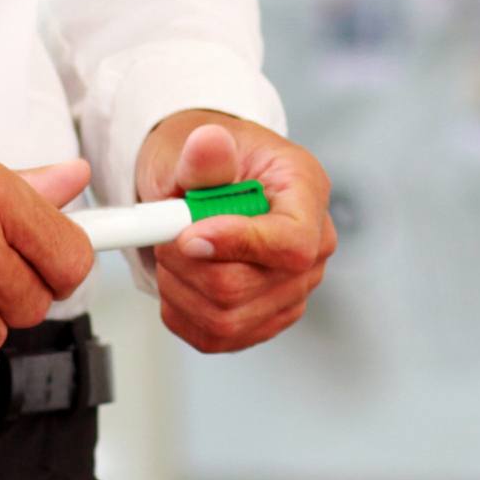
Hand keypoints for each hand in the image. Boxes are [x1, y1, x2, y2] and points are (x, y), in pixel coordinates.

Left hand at [130, 114, 333, 353]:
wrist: (205, 181)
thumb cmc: (209, 162)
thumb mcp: (197, 145)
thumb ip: (203, 155)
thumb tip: (209, 143)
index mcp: (307, 191)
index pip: (292, 242)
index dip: (238, 245)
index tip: (188, 236)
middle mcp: (313, 246)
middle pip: (246, 287)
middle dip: (186, 262)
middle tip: (166, 231)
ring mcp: (293, 290)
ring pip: (225, 318)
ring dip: (179, 286)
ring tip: (172, 250)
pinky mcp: (265, 320)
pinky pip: (213, 336)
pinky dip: (180, 308)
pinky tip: (181, 275)